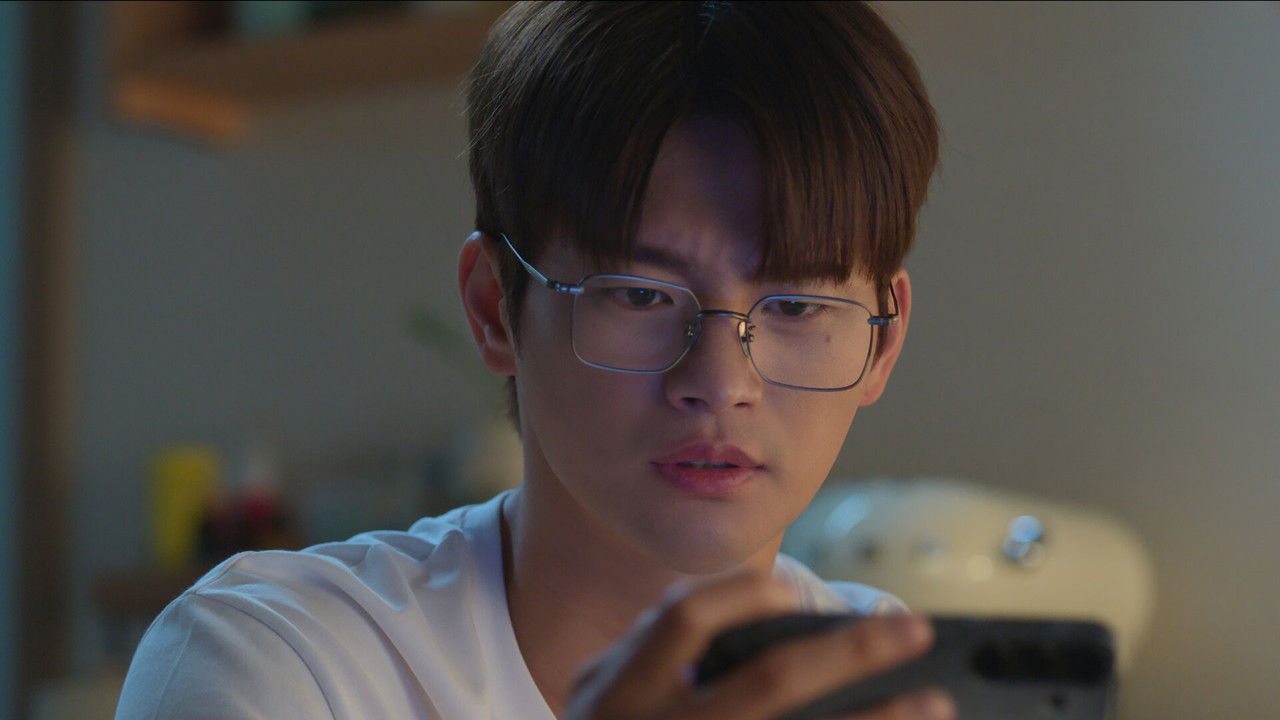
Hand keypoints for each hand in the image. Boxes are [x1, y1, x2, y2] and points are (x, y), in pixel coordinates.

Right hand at [563, 569, 953, 719]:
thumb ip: (644, 654)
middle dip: (850, 651)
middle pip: (771, 680)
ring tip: (933, 703)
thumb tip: (731, 604)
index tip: (792, 589)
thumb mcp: (599, 698)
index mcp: (624, 693)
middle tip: (915, 632)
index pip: (685, 620)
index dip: (742, 595)